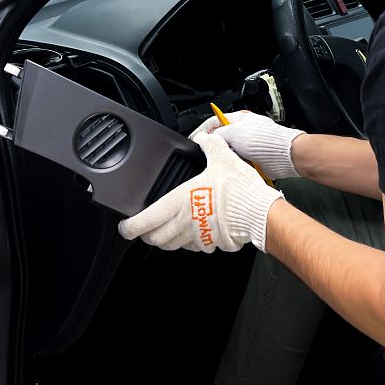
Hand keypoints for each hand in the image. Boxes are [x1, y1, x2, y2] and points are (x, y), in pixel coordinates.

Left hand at [118, 130, 283, 252]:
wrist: (259, 212)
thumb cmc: (239, 189)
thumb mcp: (222, 157)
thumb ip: (209, 145)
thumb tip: (204, 137)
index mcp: (179, 201)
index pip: (144, 221)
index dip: (129, 227)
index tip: (125, 227)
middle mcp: (184, 222)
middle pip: (154, 238)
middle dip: (146, 235)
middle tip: (145, 228)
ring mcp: (197, 236)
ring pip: (172, 245)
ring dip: (167, 239)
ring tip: (168, 230)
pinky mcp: (212, 244)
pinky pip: (195, 247)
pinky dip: (190, 241)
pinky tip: (197, 230)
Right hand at [191, 110, 303, 180]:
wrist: (284, 155)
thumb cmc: (265, 140)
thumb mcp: (234, 133)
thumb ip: (218, 134)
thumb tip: (206, 136)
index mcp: (238, 119)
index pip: (214, 121)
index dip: (202, 130)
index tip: (193, 139)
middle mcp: (243, 131)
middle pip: (221, 138)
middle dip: (214, 146)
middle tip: (205, 153)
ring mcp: (249, 145)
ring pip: (229, 153)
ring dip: (226, 158)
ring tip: (221, 162)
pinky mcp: (253, 159)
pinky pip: (238, 163)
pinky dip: (235, 166)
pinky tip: (232, 168)